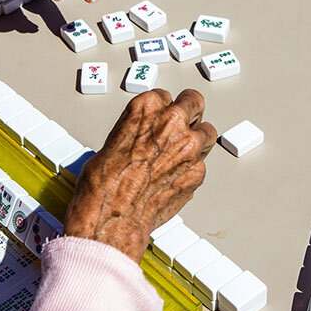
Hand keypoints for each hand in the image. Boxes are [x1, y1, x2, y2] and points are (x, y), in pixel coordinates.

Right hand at [63, 90, 216, 262]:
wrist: (112, 214)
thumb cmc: (103, 183)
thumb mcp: (112, 142)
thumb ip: (137, 132)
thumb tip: (143, 139)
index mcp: (147, 108)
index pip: (165, 96)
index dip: (162, 109)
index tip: (160, 118)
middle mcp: (172, 122)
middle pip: (194, 103)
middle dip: (188, 113)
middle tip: (183, 124)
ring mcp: (189, 146)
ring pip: (207, 133)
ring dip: (197, 140)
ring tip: (183, 153)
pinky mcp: (198, 171)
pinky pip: (201, 164)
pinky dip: (191, 170)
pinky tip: (174, 178)